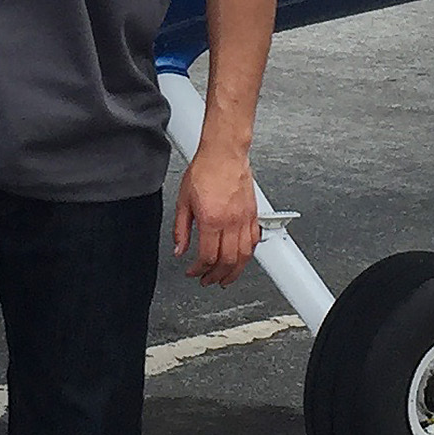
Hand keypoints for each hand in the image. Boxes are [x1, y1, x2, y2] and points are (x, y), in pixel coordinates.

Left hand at [171, 143, 258, 287]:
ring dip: (235, 271)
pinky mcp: (253, 214)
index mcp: (211, 220)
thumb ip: (181, 229)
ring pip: (245, 255)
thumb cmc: (204, 171)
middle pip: (228, 261)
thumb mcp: (183, 201)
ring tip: (225, 278)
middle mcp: (230, 222)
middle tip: (207, 280)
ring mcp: (244, 219)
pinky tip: (241, 258)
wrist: (224, 153)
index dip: (199, 270)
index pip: (208, 257)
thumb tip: (179, 249)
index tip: (193, 271)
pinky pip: (254, 241)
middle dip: (216, 276)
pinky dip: (248, 255)